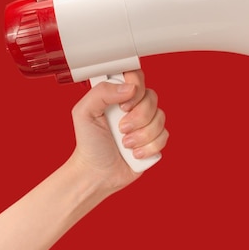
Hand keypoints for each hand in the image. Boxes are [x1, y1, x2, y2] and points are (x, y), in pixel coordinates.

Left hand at [68, 70, 168, 193]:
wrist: (97, 173)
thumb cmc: (88, 143)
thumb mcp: (84, 112)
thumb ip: (101, 92)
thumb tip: (129, 88)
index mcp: (117, 94)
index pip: (135, 76)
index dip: (135, 87)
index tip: (124, 105)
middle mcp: (134, 106)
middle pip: (152, 97)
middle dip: (137, 117)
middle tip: (120, 129)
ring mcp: (146, 122)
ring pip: (160, 118)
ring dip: (141, 135)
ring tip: (125, 144)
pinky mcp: (154, 139)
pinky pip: (164, 136)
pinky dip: (148, 148)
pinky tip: (134, 154)